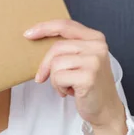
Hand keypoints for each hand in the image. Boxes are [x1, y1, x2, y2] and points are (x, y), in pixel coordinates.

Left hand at [24, 19, 127, 134]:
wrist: (105, 108)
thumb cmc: (87, 83)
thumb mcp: (80, 59)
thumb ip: (67, 46)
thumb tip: (34, 37)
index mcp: (95, 38)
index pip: (64, 25)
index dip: (44, 28)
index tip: (27, 34)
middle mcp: (97, 46)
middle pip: (56, 48)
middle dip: (46, 65)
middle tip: (46, 78)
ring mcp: (94, 61)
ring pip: (55, 63)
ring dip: (55, 79)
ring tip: (67, 85)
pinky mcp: (89, 76)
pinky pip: (58, 77)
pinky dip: (59, 87)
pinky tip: (71, 92)